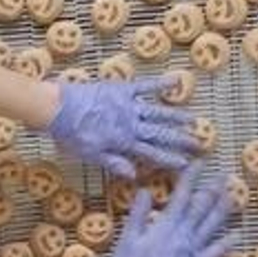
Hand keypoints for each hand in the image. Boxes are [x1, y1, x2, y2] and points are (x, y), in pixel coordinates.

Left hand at [46, 76, 197, 177]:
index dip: (170, 159)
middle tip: (200, 143)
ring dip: (177, 117)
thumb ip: (114, 163)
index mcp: (124, 142)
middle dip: (181, 140)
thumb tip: (135, 176)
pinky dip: (161, 83)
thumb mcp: (91, 155)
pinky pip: (146, 85)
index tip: (187, 164)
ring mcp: (129, 105)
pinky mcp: (123, 89)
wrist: (58, 108)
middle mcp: (131, 124)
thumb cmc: (71, 135)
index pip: (152, 154)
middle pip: (161, 134)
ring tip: (194, 120)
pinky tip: (176, 80)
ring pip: (158, 112)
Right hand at [106, 165, 235, 256]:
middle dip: (213, 189)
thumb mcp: (128, 236)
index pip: (182, 195)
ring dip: (223, 209)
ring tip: (233, 196)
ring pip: (212, 226)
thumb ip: (139, 213)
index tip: (198, 164)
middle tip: (224, 176)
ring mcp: (191, 250)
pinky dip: (226, 243)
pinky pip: (214, 253)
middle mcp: (183, 235)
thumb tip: (145, 190)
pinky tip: (237, 234)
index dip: (191, 177)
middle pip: (201, 207)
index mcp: (166, 225)